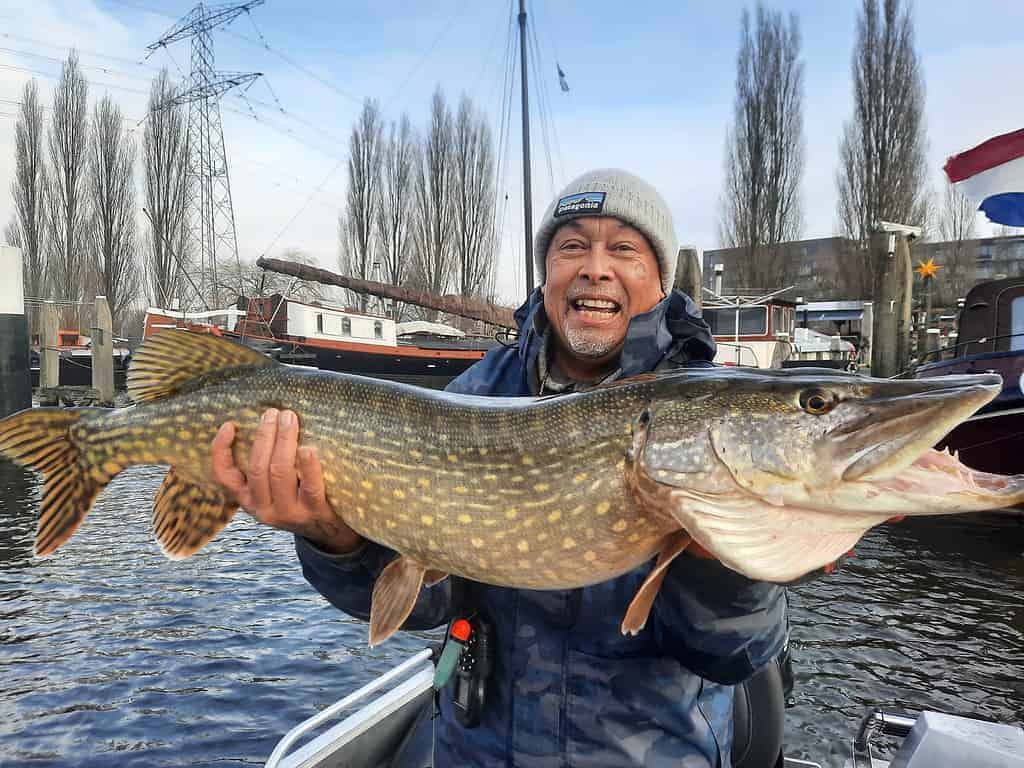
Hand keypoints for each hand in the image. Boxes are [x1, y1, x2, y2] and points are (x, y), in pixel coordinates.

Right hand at [210, 408, 362, 554]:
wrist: (329, 531)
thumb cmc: (299, 498)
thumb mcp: (273, 489)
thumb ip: (264, 465)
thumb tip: (264, 421)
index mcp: (249, 499)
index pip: (224, 477)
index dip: (221, 451)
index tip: (228, 426)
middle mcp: (263, 508)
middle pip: (257, 467)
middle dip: (263, 436)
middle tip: (273, 413)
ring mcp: (288, 512)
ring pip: (280, 472)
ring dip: (283, 441)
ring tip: (289, 418)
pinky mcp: (314, 511)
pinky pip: (310, 487)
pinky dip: (308, 466)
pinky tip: (307, 449)